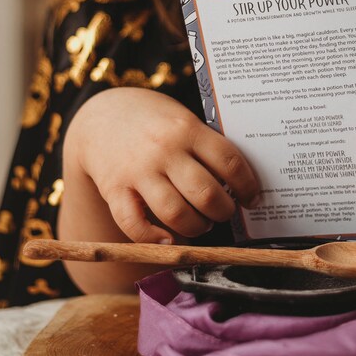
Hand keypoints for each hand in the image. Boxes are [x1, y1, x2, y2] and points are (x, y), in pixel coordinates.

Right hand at [62, 87, 259, 243]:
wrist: (102, 115)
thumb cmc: (154, 121)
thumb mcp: (183, 119)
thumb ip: (206, 146)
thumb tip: (239, 183)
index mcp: (187, 129)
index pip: (229, 162)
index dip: (248, 186)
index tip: (252, 198)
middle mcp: (164, 150)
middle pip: (206, 193)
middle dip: (223, 211)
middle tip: (224, 212)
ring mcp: (138, 171)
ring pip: (175, 213)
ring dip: (196, 227)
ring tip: (200, 223)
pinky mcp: (114, 189)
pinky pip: (134, 223)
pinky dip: (154, 239)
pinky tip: (168, 240)